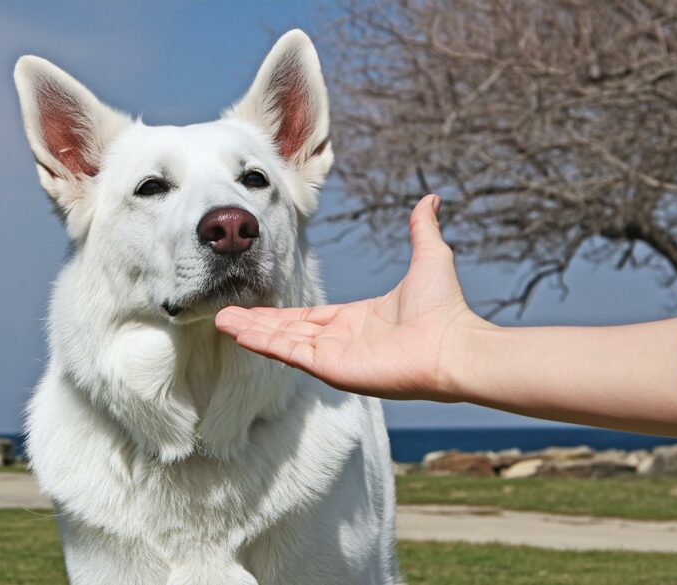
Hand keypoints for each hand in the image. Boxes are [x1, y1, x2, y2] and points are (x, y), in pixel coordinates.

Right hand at [215, 194, 485, 400]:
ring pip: (282, 341)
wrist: (455, 344)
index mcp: (356, 320)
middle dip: (256, 322)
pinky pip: (290, 354)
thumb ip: (421, 230)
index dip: (281, 312)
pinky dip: (264, 344)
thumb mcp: (430, 258)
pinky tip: (241, 334)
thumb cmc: (446, 309)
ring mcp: (333, 356)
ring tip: (222, 321)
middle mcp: (340, 340)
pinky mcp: (331, 368)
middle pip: (287, 329)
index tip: (256, 302)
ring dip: (252, 331)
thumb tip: (432, 198)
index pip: (309, 317)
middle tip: (224, 314)